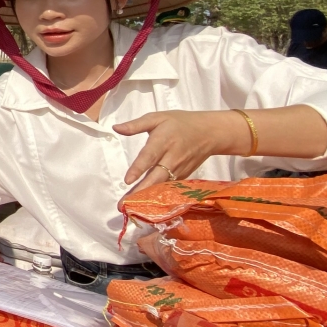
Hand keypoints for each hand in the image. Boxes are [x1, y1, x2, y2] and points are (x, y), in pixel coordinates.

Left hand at [114, 109, 249, 201]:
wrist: (210, 133)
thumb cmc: (179, 123)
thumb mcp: (157, 118)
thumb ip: (136, 125)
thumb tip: (116, 128)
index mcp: (163, 141)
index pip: (150, 156)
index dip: (139, 168)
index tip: (127, 180)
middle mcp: (172, 158)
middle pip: (156, 177)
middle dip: (141, 191)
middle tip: (124, 204)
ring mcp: (179, 170)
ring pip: (162, 186)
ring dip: (147, 198)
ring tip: (131, 209)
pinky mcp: (183, 177)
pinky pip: (169, 189)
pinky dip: (159, 198)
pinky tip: (146, 206)